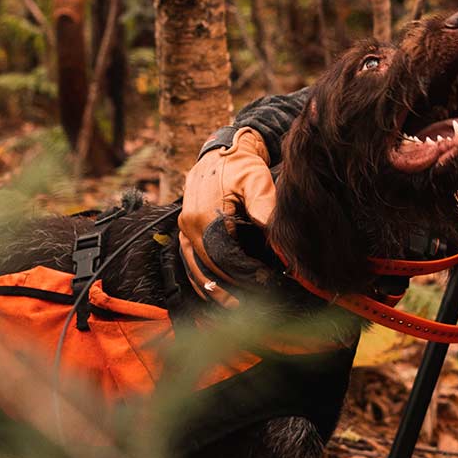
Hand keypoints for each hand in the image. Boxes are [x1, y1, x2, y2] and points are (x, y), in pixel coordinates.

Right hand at [179, 127, 276, 305]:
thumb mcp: (256, 178)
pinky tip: (215, 294)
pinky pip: (190, 263)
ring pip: (195, 270)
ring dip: (214, 290)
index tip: (266, 284)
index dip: (245, 274)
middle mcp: (189, 224)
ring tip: (235, 307)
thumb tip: (272, 231)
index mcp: (205, 214)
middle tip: (258, 302)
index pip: (224, 256)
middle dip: (233, 287)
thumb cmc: (242, 164)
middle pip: (209, 267)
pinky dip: (202, 281)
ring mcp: (184, 228)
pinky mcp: (185, 230)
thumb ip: (263, 204)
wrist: (222, 150)